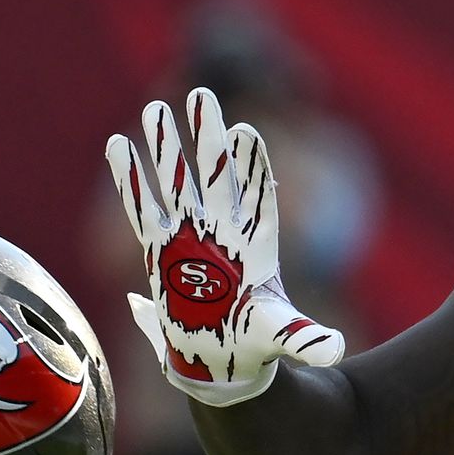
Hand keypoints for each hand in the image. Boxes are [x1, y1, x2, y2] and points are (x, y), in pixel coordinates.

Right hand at [103, 86, 345, 406]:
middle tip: (202, 95)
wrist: (225, 359)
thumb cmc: (258, 342)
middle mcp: (223, 232)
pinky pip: (142, 209)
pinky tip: (118, 145)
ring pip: (177, 183)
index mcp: (257, 244)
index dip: (251, 165)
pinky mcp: (160, 251)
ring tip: (155, 109)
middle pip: (216, 175)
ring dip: (167, 148)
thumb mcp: (283, 338)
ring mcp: (190, 236)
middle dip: (208, 137)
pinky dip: (130, 179)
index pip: (257, 195)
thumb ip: (307, 340)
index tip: (246, 132)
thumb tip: (336, 350)